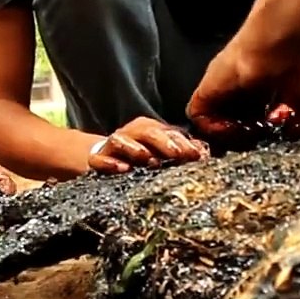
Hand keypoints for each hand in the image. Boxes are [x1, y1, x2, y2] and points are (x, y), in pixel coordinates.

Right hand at [88, 117, 208, 173]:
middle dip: (164, 143)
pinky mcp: (96, 159)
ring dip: (136, 149)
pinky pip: (100, 159)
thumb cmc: (136, 157)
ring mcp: (112, 145)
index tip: (197, 156)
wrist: (100, 158)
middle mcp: (131, 133)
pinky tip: (123, 168)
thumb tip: (203, 151)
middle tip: (178, 154)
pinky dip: (111, 163)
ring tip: (150, 160)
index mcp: (149, 129)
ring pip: (122, 141)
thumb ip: (180, 151)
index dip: (183, 143)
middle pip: (147, 132)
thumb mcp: (159, 153)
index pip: (168, 132)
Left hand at [186, 31, 299, 144]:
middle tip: (254, 151)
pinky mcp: (208, 85)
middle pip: (233, 121)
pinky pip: (198, 115)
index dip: (259, 137)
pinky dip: (211, 129)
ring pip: (214, 120)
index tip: (269, 148)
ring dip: (226, 137)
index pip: (254, 120)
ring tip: (246, 142)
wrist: (289, 31)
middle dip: (241, 141)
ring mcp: (222, 86)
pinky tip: (233, 132)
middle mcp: (240, 87)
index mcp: (263, 88)